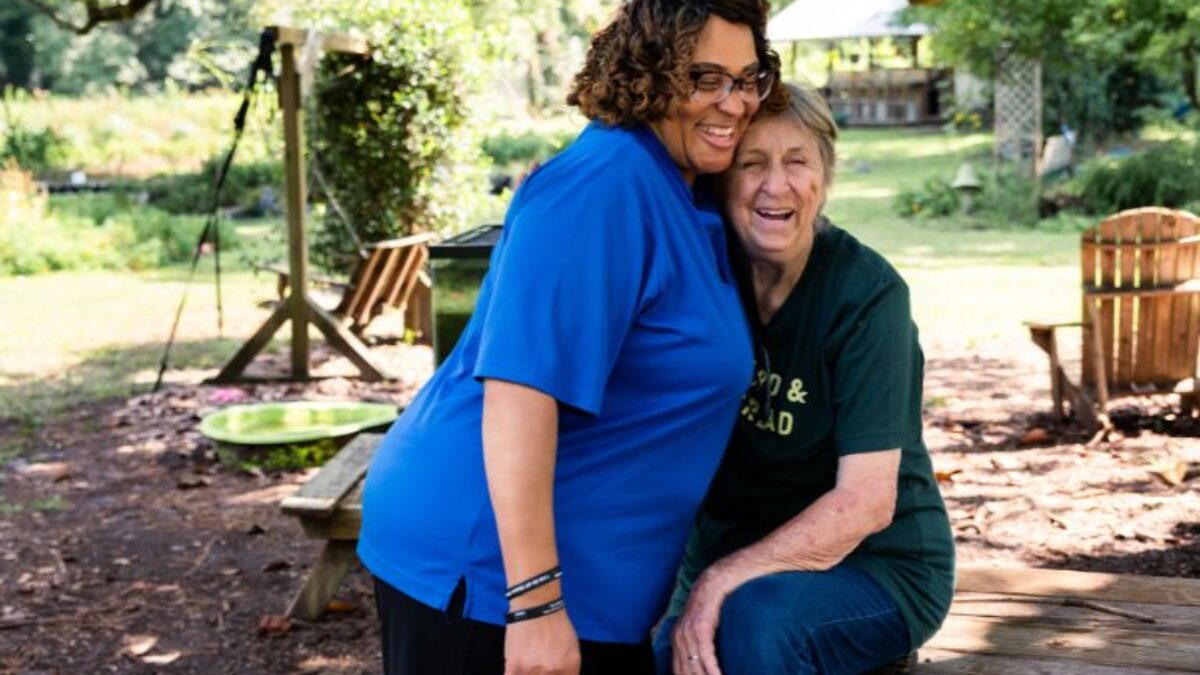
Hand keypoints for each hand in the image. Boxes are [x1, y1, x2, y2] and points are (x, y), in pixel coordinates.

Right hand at [504, 610, 580, 674]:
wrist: (536, 607)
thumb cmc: (556, 625)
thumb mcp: (573, 648)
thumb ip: (570, 670)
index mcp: (569, 667)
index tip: (551, 674)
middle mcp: (551, 672)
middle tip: (540, 667)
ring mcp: (532, 671)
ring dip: (530, 674)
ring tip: (531, 666)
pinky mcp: (514, 667)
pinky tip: (519, 671)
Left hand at [672, 558, 754, 674]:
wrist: (718, 578)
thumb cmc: (715, 603)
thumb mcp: (703, 625)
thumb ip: (701, 642)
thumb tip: (704, 661)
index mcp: (676, 637)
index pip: (679, 671)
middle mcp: (678, 636)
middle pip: (685, 672)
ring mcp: (688, 632)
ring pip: (695, 667)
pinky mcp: (700, 628)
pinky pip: (705, 656)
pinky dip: (713, 671)